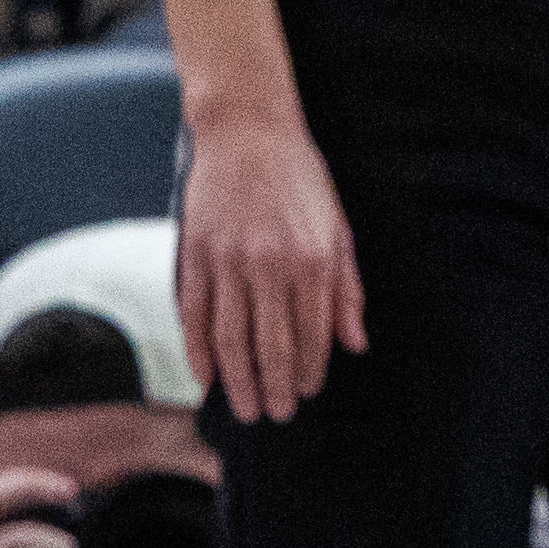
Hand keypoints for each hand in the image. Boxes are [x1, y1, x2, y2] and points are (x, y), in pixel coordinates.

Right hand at [178, 110, 362, 422]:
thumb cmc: (302, 181)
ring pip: (231, 336)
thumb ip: (347, 290)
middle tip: (277, 415)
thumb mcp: (340, 229)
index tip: (308, 392)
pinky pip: (195, 314)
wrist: (248, 133)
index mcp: (314, 259)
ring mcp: (228, 260)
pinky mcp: (194, 254)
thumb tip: (354, 343)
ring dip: (238, 379)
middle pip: (271, 342)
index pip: (313, 331)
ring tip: (245, 408)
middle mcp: (271, 264)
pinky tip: (206, 376)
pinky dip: (199, 350)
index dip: (311, 367)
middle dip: (276, 385)